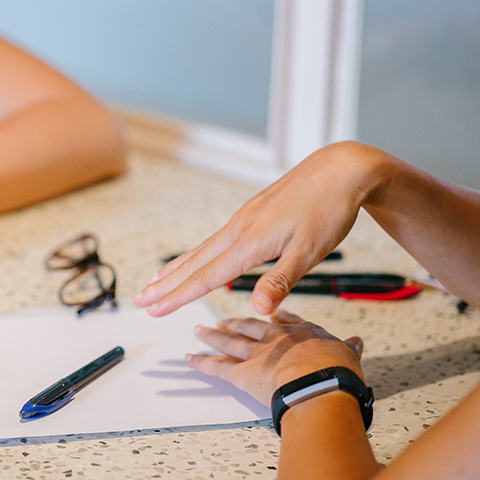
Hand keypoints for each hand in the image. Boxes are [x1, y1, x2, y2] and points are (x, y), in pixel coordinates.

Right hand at [133, 142, 388, 315]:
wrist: (340, 169)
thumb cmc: (329, 209)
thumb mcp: (310, 251)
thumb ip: (280, 281)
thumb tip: (257, 310)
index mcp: (250, 241)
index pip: (206, 276)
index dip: (178, 296)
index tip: (153, 309)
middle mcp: (239, 228)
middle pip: (194, 262)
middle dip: (165, 284)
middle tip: (138, 299)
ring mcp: (244, 219)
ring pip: (202, 249)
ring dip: (177, 268)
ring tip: (155, 281)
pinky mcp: (252, 214)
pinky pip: (215, 239)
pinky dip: (198, 253)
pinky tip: (198, 258)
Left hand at [187, 311, 363, 406]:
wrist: (319, 385)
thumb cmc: (337, 373)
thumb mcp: (348, 355)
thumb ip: (348, 348)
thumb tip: (357, 342)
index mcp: (302, 332)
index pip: (285, 320)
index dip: (275, 317)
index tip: (268, 313)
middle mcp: (275, 339)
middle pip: (250, 327)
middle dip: (235, 323)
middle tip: (222, 320)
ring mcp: (256, 354)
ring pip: (229, 342)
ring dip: (212, 337)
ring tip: (199, 331)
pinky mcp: (242, 374)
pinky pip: (216, 367)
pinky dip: (201, 363)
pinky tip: (189, 358)